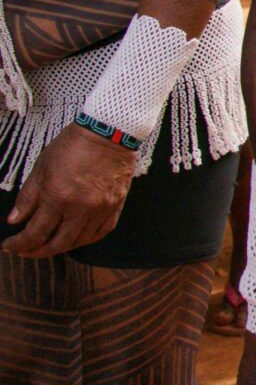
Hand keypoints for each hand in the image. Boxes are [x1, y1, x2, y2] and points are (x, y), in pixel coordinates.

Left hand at [4, 122, 137, 257]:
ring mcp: (100, 209)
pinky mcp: (115, 206)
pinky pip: (100, 232)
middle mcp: (80, 208)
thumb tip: (15, 220)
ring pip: (79, 241)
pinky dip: (85, 239)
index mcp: (58, 197)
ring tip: (48, 245)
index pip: (35, 233)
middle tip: (25, 251)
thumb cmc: (72, 146)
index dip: (19, 243)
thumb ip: (28, 197)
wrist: (110, 133)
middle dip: (37, 251)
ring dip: (60, 247)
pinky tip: (75, 238)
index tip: (9, 245)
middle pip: (57, 244)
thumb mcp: (41, 167)